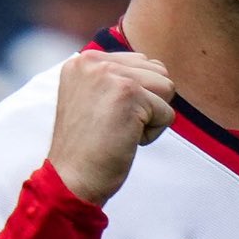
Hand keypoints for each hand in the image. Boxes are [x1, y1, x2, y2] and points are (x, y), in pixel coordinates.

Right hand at [46, 49, 174, 205]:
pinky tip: (124, 140)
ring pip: (166, 88)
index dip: (137, 98)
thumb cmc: (87, 148)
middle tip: (114, 126)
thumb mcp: (94, 99)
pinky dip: (152, 134)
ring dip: (151, 117)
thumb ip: (118, 78)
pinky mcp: (128, 94)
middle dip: (147, 104)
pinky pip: (167, 113)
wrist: (70, 178)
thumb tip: (160, 70)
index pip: (141, 62)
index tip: (104, 117)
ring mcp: (110, 75)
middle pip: (158, 72)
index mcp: (84, 60)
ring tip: (120, 131)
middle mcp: (93, 61)